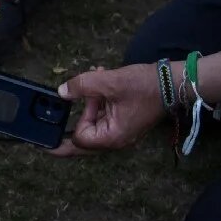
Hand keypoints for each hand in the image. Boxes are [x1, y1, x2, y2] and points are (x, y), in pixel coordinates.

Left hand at [50, 63, 167, 156]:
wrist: (175, 83)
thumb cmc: (145, 86)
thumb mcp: (109, 82)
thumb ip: (82, 86)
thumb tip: (61, 92)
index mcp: (112, 137)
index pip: (80, 139)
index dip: (71, 124)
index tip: (61, 115)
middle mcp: (116, 139)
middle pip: (83, 142)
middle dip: (66, 131)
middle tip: (45, 134)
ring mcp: (121, 131)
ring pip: (93, 124)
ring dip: (87, 104)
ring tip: (89, 81)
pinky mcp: (124, 121)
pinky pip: (104, 116)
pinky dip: (98, 101)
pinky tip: (98, 79)